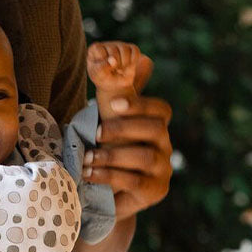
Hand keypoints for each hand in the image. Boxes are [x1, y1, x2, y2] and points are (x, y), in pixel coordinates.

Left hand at [82, 50, 172, 220]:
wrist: (106, 196)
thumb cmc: (108, 153)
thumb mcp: (111, 122)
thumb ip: (122, 93)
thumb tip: (141, 56)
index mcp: (157, 126)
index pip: (160, 110)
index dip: (140, 104)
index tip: (113, 104)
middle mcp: (165, 146)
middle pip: (157, 130)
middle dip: (124, 128)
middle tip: (96, 133)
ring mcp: (163, 170)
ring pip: (145, 156)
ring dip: (112, 156)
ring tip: (86, 159)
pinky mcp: (155, 192)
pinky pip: (134, 181)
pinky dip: (108, 176)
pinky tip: (89, 174)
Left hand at [86, 41, 139, 104]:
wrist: (115, 85)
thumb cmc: (104, 79)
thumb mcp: (98, 76)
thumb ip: (102, 68)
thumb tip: (113, 59)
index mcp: (94, 49)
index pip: (99, 50)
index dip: (102, 61)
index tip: (102, 70)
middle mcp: (107, 45)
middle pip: (113, 51)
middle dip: (115, 65)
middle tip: (113, 72)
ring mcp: (119, 45)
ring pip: (125, 50)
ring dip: (124, 64)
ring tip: (121, 70)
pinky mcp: (131, 49)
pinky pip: (135, 51)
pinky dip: (133, 61)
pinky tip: (129, 67)